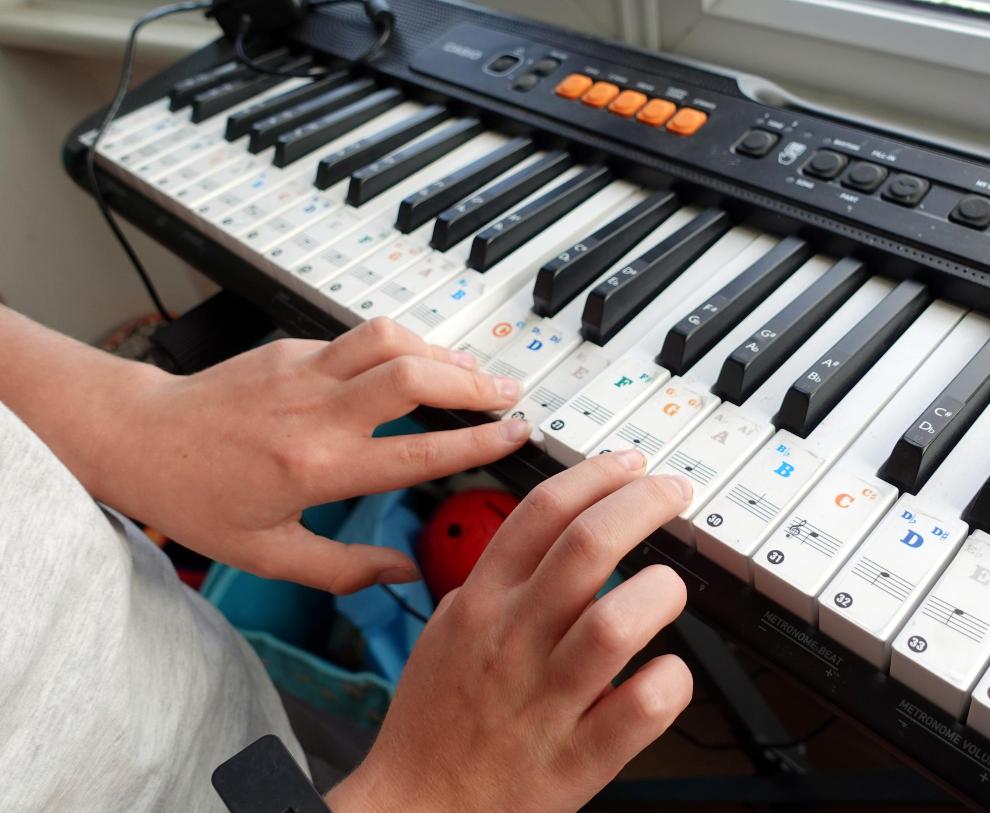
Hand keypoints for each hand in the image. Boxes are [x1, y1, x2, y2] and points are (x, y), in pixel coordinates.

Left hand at [90, 318, 529, 592]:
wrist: (139, 437)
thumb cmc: (196, 499)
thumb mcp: (269, 554)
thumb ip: (345, 568)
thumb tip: (405, 572)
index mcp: (317, 468)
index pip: (418, 451)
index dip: (478, 441)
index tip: (516, 435)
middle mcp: (315, 412)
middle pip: (414, 377)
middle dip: (473, 383)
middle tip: (510, 394)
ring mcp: (303, 371)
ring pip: (391, 340)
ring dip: (442, 352)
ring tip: (473, 372)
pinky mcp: (291, 347)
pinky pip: (360, 337)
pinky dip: (400, 346)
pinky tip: (416, 363)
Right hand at [325, 452, 694, 812]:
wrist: (418, 810)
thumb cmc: (434, 726)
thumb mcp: (445, 635)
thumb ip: (491, 586)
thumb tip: (538, 541)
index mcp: (481, 606)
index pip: (541, 511)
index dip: (596, 475)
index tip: (631, 466)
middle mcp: (514, 642)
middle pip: (588, 547)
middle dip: (643, 504)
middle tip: (673, 495)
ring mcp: (547, 700)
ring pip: (616, 623)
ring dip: (658, 592)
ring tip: (669, 587)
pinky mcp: (579, 758)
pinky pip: (641, 707)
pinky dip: (669, 680)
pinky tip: (669, 669)